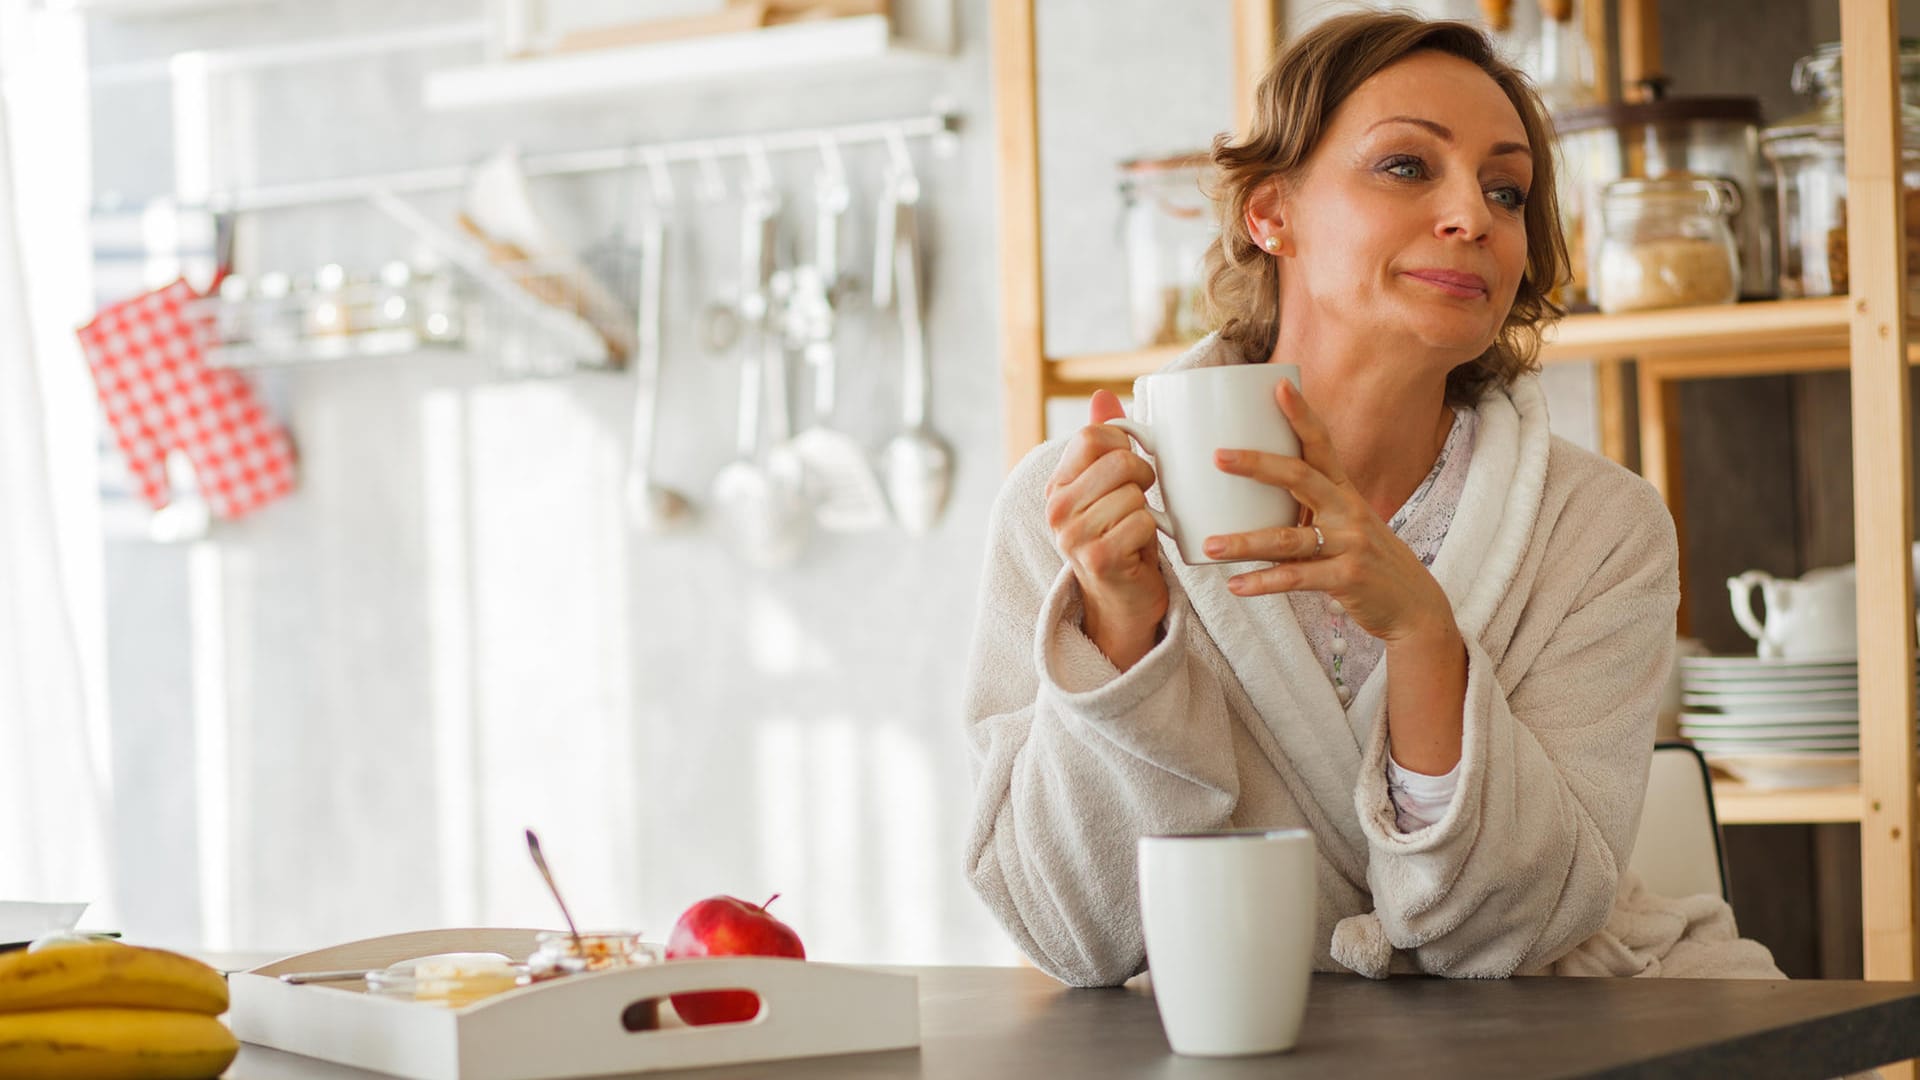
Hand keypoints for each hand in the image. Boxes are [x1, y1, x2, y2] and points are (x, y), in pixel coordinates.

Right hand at [1044, 390, 1168, 668]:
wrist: (1122, 602)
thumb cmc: (1122, 539)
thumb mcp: (1111, 488)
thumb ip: (1105, 443)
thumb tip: (1102, 395)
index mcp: (1058, 484)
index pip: (1094, 436)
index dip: (1126, 446)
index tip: (1131, 470)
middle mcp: (1056, 508)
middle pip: (1119, 461)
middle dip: (1144, 478)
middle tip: (1140, 501)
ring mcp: (1072, 535)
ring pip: (1134, 494)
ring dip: (1148, 511)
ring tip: (1137, 530)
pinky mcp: (1096, 558)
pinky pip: (1142, 523)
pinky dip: (1152, 535)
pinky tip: (1139, 550)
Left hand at [1201, 380, 1452, 644]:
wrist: (1414, 605)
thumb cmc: (1367, 560)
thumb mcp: (1346, 524)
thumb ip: (1309, 508)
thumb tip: (1253, 494)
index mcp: (1344, 491)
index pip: (1322, 444)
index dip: (1301, 415)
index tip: (1278, 385)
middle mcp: (1349, 510)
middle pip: (1300, 477)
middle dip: (1257, 464)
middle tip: (1218, 456)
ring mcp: (1350, 544)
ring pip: (1289, 538)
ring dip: (1245, 542)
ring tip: (1209, 545)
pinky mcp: (1348, 578)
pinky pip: (1298, 578)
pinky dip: (1264, 583)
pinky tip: (1235, 585)